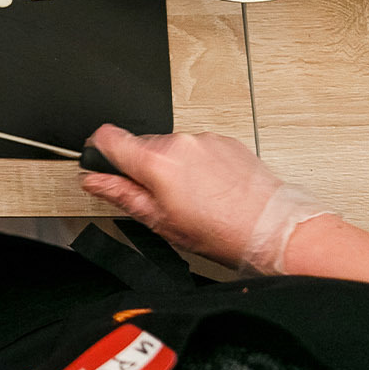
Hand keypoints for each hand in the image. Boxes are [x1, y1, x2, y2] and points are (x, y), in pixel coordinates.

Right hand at [81, 125, 329, 273]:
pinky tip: (210, 189)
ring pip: (170, 147)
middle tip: (160, 198)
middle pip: (141, 145)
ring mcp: (205, 140)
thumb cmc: (222, 232)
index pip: (108, 137)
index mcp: (156, 162)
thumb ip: (121, 194)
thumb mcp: (160, 222)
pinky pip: (198, 148)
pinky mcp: (226, 141)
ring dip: (172, 166)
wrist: (274, 230)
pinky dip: (197, 164)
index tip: (104, 165)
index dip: (99, 151)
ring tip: (192, 197)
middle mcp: (179, 143)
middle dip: (143, 167)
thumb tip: (94, 181)